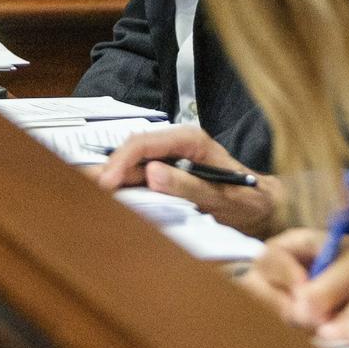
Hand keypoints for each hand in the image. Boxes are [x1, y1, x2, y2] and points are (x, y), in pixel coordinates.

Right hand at [94, 124, 279, 234]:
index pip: (144, 143)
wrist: (260, 207)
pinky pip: (137, 178)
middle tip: (88, 194)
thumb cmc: (246, 199)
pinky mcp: (165, 173)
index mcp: (190, 140)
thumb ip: (188, 185)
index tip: (106, 183)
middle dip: (108, 171)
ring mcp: (169, 158)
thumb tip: (152, 174)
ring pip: (130, 165)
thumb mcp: (220, 196)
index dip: (121, 161)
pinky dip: (122, 188)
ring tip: (90, 198)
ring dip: (111, 180)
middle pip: (131, 152)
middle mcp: (175, 144)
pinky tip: (108, 200)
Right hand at [237, 228, 348, 328]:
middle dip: (277, 305)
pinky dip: (296, 337)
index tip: (305, 289)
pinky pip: (280, 331)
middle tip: (308, 319)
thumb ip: (331, 286)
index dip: (282, 276)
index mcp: (291, 246)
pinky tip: (319, 336)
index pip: (266, 260)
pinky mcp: (293, 320)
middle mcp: (280, 271)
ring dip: (289, 324)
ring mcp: (283, 297)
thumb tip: (300, 312)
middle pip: (253, 288)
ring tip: (323, 324)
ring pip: (264, 314)